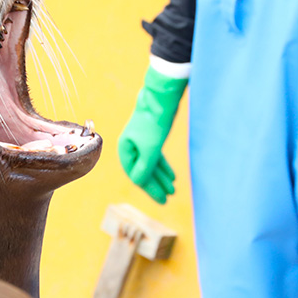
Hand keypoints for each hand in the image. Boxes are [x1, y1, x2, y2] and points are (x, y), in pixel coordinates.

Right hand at [118, 64, 187, 203]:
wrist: (161, 97)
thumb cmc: (154, 122)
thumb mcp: (151, 148)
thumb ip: (145, 167)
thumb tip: (139, 182)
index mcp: (125, 149)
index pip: (135, 174)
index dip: (149, 188)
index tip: (162, 199)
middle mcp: (131, 146)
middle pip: (143, 171)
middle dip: (156, 185)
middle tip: (168, 199)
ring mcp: (141, 142)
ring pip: (151, 164)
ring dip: (161, 177)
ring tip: (173, 190)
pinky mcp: (152, 137)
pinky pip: (156, 156)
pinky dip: (163, 166)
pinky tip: (172, 176)